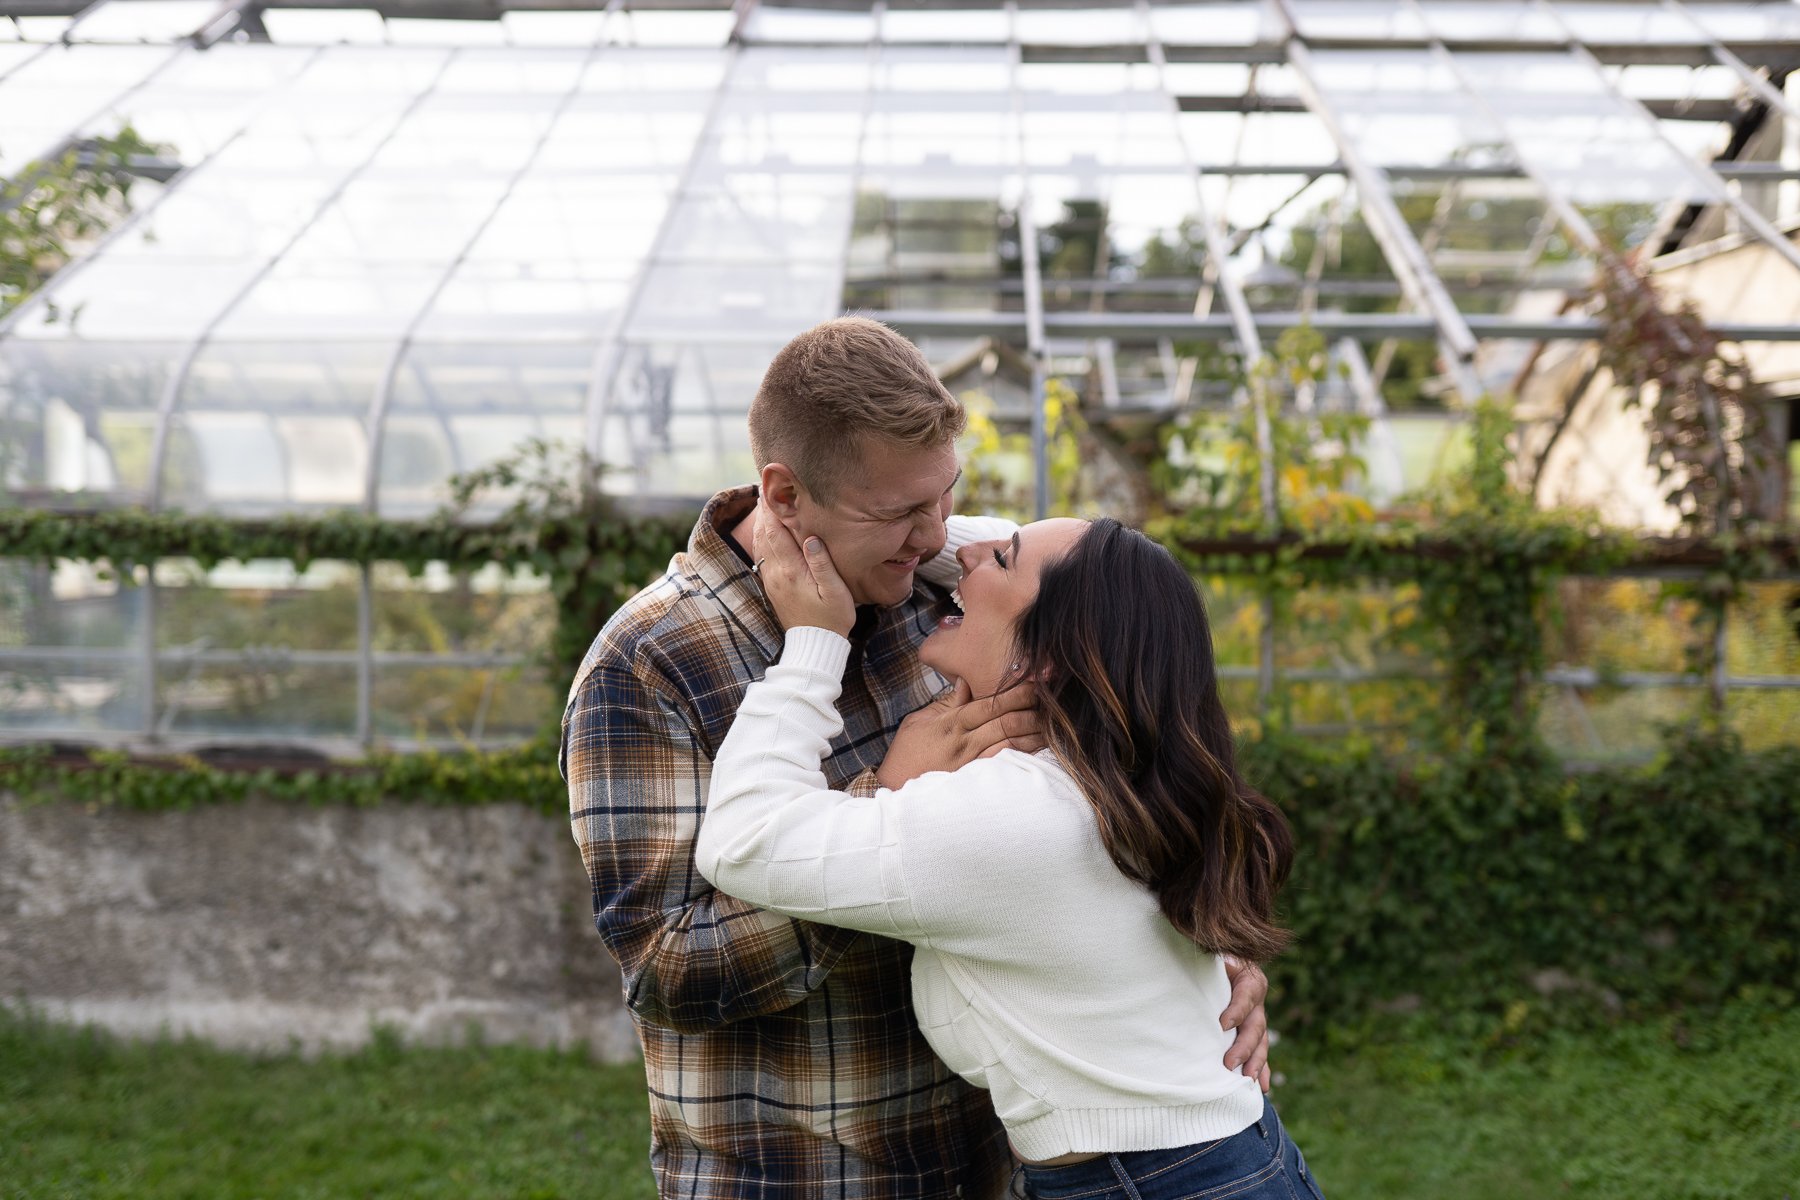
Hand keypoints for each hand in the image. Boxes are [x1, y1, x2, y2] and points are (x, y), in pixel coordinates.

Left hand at [752, 501, 854, 637]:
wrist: (814, 645)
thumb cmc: (832, 618)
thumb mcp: (835, 591)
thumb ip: (822, 563)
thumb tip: (812, 537)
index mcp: (791, 570)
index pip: (776, 532)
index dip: (772, 509)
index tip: (771, 489)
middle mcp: (776, 573)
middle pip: (764, 534)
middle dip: (764, 511)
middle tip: (766, 489)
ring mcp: (772, 581)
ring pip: (760, 545)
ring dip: (761, 524)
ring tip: (764, 505)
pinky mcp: (773, 587)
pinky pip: (762, 557)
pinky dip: (762, 540)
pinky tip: (767, 532)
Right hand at [875, 678, 1044, 789]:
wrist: (894, 789)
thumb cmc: (907, 753)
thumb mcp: (920, 720)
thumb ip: (948, 702)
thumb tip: (967, 681)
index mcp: (951, 723)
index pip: (988, 704)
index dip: (1013, 693)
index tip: (1032, 684)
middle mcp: (964, 742)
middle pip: (1005, 721)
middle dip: (1030, 708)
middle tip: (1048, 700)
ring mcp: (971, 763)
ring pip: (1010, 743)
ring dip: (1032, 731)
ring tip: (1048, 722)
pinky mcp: (976, 781)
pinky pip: (1004, 765)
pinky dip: (1023, 754)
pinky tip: (1036, 746)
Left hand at [1219, 955, 1272, 1092]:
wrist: (1225, 962)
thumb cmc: (1213, 960)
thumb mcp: (1214, 956)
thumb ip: (1212, 961)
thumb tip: (1195, 962)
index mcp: (1250, 981)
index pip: (1245, 997)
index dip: (1236, 1011)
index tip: (1222, 1024)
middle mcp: (1257, 1002)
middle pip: (1255, 1026)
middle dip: (1243, 1047)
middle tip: (1229, 1064)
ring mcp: (1257, 1020)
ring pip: (1261, 1043)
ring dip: (1255, 1063)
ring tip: (1248, 1080)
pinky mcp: (1253, 1034)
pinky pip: (1261, 1053)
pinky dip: (1263, 1070)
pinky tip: (1263, 1087)